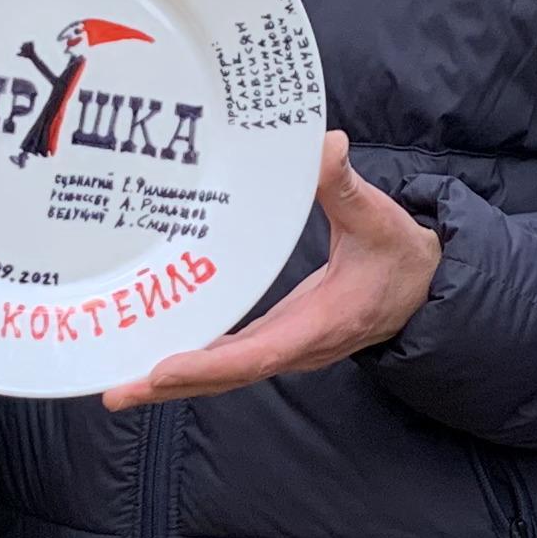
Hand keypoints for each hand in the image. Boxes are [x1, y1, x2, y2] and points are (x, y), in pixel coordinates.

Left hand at [105, 134, 442, 410]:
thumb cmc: (400, 255)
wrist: (422, 289)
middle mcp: (296, 347)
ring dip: (171, 383)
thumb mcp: (378, 218)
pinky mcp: (277, 340)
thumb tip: (326, 146)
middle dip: (169, 386)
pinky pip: (228, 361)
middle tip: (114, 391)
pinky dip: (192, 365)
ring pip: (223, 376)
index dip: (208, 364)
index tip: (162, 369)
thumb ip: (346, 184)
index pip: (256, 354)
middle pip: (225, 377)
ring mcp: (285, 348)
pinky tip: (152, 361)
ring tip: (116, 387)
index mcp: (320, 325)